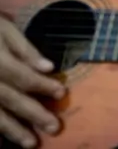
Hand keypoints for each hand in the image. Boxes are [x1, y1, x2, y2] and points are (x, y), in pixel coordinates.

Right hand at [0, 16, 65, 147]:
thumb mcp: (4, 29)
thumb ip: (25, 49)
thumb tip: (49, 67)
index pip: (22, 76)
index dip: (42, 85)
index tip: (62, 93)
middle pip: (9, 99)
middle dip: (32, 114)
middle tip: (54, 127)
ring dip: (12, 129)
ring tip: (31, 143)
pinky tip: (5, 140)